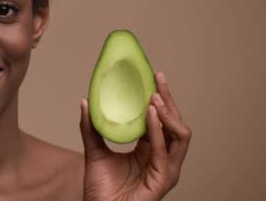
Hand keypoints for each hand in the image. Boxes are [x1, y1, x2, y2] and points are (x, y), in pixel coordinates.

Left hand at [80, 72, 191, 200]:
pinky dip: (158, 130)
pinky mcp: (164, 179)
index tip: (153, 76)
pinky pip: (165, 151)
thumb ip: (91, 127)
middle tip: (157, 78)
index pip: (161, 119)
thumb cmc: (101, 190)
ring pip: (179, 134)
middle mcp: (162, 157)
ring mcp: (166, 168)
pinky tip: (150, 114)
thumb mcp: (94, 151)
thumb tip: (85, 101)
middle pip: (174, 123)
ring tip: (154, 96)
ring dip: (168, 113)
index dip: (159, 98)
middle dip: (168, 99)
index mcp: (150, 150)